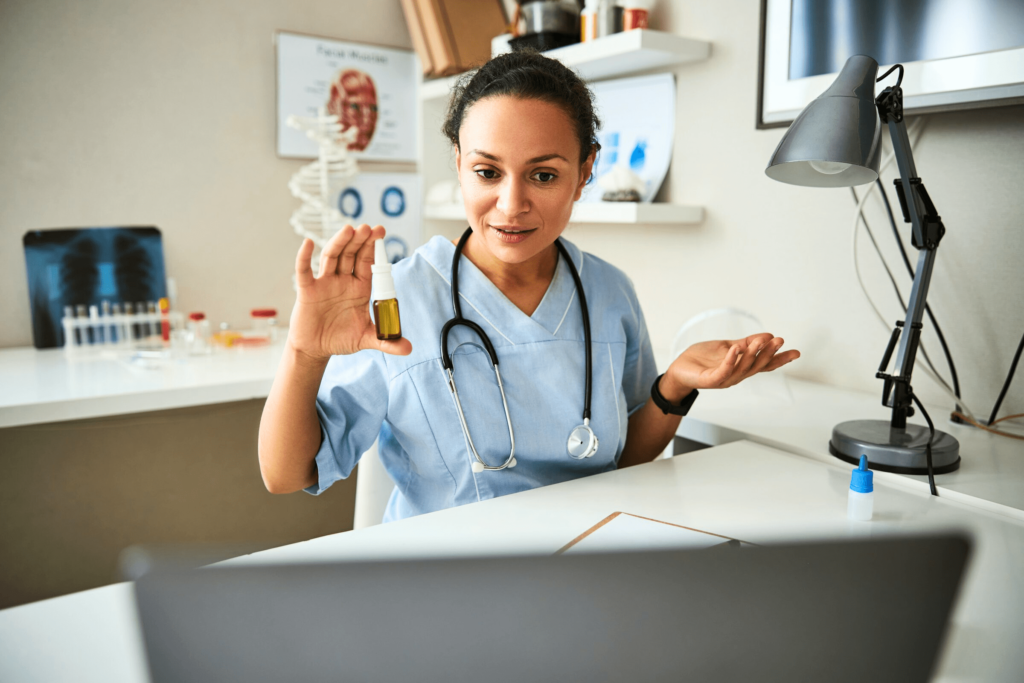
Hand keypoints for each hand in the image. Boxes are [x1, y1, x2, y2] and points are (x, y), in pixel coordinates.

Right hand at [287, 224, 411, 361]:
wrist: (316, 349)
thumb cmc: (341, 338)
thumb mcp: (366, 339)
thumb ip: (387, 342)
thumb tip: (409, 349)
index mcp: (359, 288)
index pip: (367, 262)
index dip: (373, 248)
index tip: (380, 232)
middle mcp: (343, 281)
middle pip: (351, 255)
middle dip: (359, 241)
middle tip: (368, 227)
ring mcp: (324, 283)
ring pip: (332, 258)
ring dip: (339, 243)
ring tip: (349, 230)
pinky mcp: (307, 291)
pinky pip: (304, 271)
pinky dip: (304, 257)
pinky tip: (309, 243)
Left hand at [660, 333, 799, 400]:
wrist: (679, 369)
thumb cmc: (701, 360)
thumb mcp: (727, 347)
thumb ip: (745, 343)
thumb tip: (767, 336)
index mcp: (741, 367)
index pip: (764, 364)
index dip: (780, 359)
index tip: (796, 353)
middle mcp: (736, 375)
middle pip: (757, 366)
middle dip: (768, 353)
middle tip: (779, 341)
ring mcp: (724, 379)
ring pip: (743, 367)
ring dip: (752, 354)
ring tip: (759, 341)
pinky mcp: (711, 380)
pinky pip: (723, 370)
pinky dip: (730, 360)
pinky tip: (735, 349)